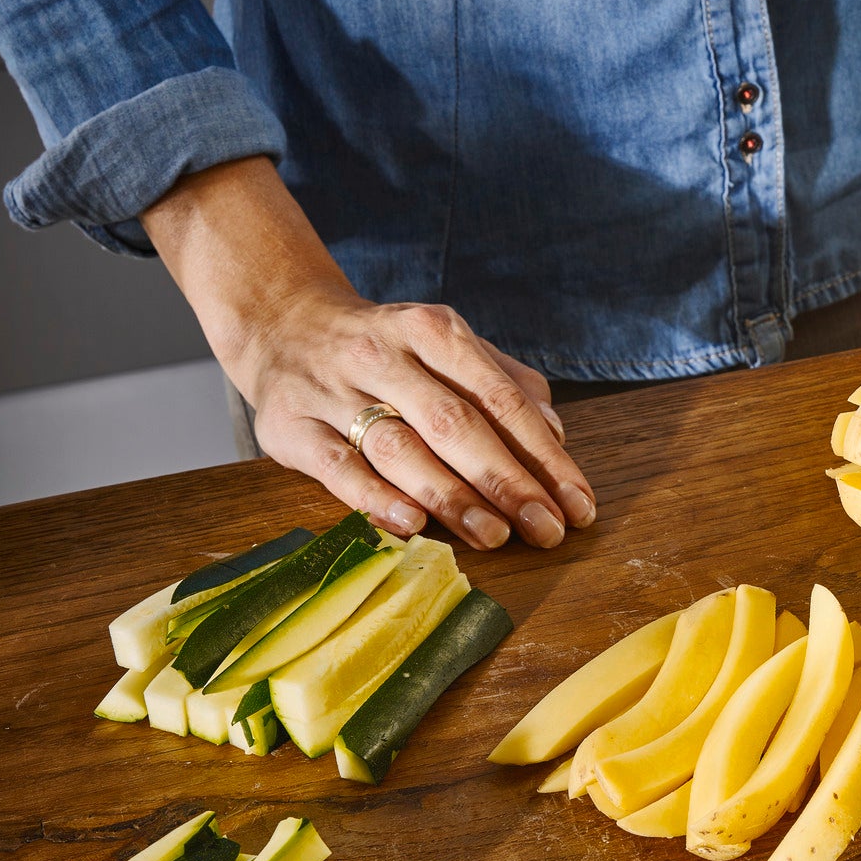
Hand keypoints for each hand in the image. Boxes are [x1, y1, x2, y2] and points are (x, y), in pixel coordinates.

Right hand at [142, 156, 594, 550]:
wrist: (282, 324)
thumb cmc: (389, 350)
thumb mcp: (447, 346)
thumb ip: (505, 382)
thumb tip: (554, 434)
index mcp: (432, 330)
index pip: (500, 398)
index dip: (544, 455)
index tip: (577, 503)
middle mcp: (383, 354)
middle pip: (455, 424)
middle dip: (508, 481)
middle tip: (547, 530)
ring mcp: (332, 390)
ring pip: (400, 448)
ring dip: (452, 497)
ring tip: (496, 537)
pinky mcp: (290, 426)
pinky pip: (338, 466)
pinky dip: (376, 498)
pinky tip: (413, 526)